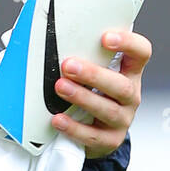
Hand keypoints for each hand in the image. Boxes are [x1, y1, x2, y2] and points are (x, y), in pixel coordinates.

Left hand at [51, 29, 151, 159]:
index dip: (128, 43)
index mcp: (129, 71)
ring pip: (108, 110)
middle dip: (94, 75)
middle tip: (68, 65)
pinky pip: (93, 136)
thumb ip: (75, 51)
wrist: (96, 131)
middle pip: (122, 85)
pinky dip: (74, 128)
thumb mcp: (90, 71)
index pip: (141, 53)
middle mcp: (130, 95)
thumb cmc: (90, 91)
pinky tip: (58, 119)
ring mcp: (122, 119)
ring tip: (60, 88)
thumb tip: (28, 30)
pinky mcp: (109, 140)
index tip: (105, 37)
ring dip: (82, 98)